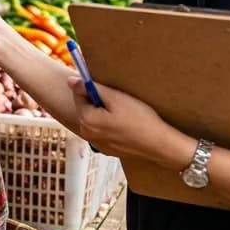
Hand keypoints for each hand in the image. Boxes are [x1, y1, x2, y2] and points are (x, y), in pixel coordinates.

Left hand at [67, 78, 193, 168]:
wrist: (159, 144)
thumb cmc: (140, 119)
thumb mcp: (116, 98)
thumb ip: (91, 88)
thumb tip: (70, 81)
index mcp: (86, 119)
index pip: (78, 94)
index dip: (92, 87)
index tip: (107, 87)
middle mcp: (86, 133)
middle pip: (86, 107)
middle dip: (98, 100)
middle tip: (119, 100)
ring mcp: (96, 143)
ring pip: (95, 119)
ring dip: (104, 112)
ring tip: (124, 113)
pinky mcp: (106, 148)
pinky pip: (103, 130)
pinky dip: (110, 125)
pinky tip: (126, 125)